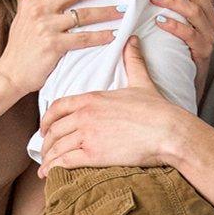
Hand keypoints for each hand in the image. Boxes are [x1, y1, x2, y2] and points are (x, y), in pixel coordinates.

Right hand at [0, 0, 121, 96]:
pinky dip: (102, 36)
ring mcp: (47, 28)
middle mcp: (39, 11)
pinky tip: (113, 35)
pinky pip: (84, 38)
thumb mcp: (20, 19)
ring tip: (121, 11)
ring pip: (84, 14)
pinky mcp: (54, 46)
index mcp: (31, 1)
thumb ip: (29, 3)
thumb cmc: (18, 48)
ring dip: (107, 11)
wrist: (10, 74)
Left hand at [38, 36, 190, 174]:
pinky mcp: (93, 154)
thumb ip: (132, 61)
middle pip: (54, 129)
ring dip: (48, 158)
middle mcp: (85, 115)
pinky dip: (53, 169)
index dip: (47, 119)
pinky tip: (49, 175)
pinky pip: (64, 162)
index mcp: (91, 98)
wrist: (168, 131)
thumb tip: (132, 39)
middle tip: (45, 150)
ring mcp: (87, 135)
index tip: (45, 128)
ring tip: (45, 167)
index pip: (58, 106)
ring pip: (57, 147)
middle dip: (46, 141)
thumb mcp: (141, 81)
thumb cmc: (157, 109)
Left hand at [150, 0, 213, 99]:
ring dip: (172, 1)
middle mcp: (212, 23)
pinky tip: (159, 21)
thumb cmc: (180, 49)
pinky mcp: (203, 52)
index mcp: (209, 12)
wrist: (188, 80)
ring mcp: (209, 38)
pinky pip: (189, 34)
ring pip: (195, 11)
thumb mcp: (180, 24)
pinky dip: (174, 25)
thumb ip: (175, 7)